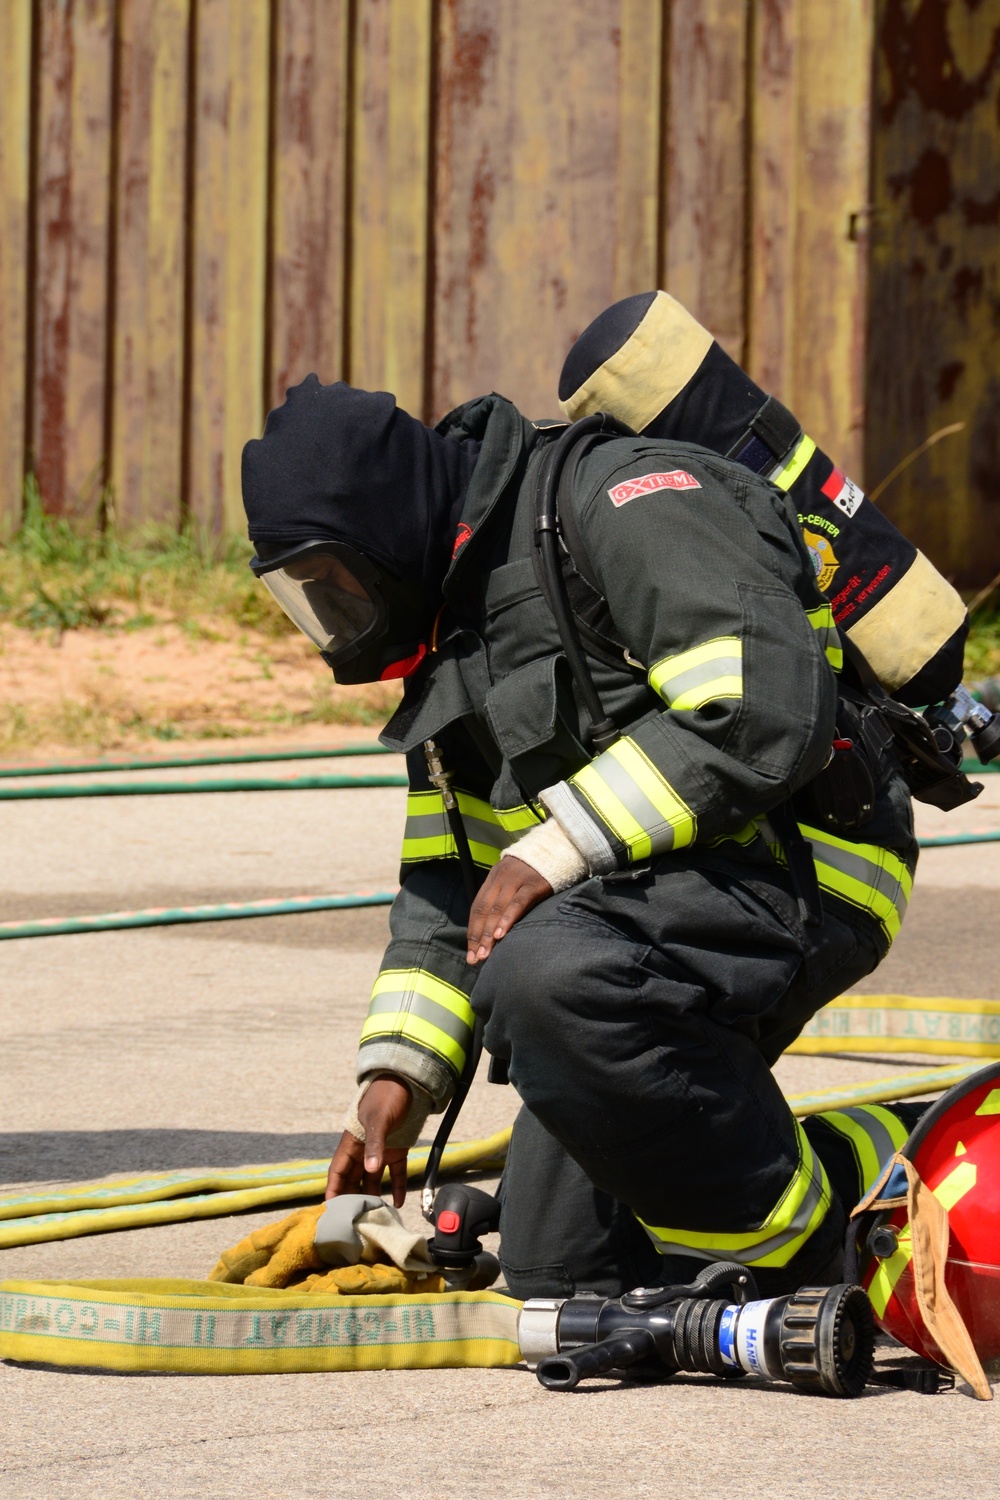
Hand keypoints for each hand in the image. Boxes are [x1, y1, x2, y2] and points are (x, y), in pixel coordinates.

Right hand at [325, 1076, 411, 1206]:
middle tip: (352, 1222)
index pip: (337, 1172)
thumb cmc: (386, 1097)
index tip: (330, 1211)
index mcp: (351, 1143)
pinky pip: (395, 1173)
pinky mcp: (397, 1150)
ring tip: (376, 1218)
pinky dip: (397, 1187)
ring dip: (374, 1197)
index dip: (333, 1190)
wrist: (407, 1082)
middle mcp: (363, 1151)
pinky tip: (399, 1203)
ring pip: (373, 1180)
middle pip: (353, 1180)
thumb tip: (370, 1170)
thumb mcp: (378, 1120)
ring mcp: (380, 1151)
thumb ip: (374, 1145)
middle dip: (352, 1199)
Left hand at [466, 856, 552, 964]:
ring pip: (497, 909)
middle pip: (484, 910)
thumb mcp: (514, 879)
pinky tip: (500, 935)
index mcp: (493, 878)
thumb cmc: (535, 871)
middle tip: (474, 958)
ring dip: (488, 934)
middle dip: (477, 936)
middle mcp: (501, 879)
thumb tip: (493, 927)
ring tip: (484, 953)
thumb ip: (503, 897)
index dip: (473, 930)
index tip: (470, 950)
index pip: (477, 907)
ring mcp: (516, 881)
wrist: (556, 848)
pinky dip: (507, 919)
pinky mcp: (533, 884)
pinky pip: (517, 904)